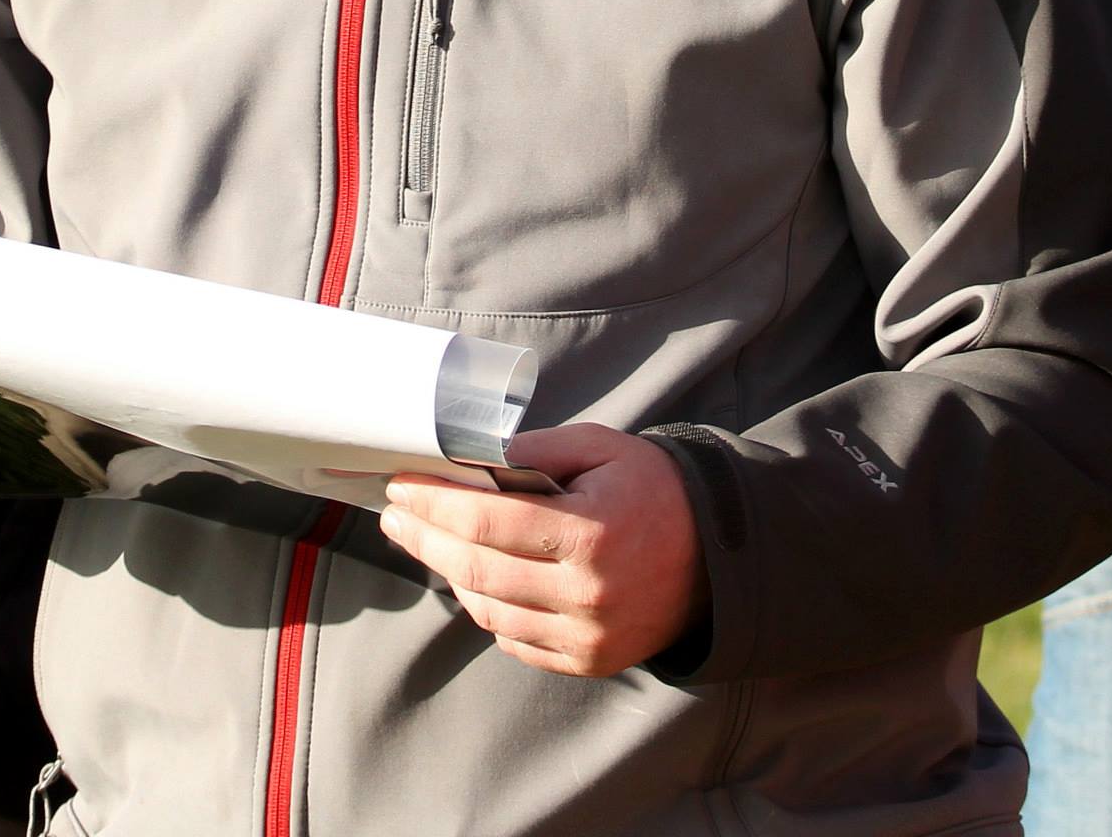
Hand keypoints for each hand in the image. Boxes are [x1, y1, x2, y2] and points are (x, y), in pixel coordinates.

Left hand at [380, 422, 708, 677]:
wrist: (717, 556)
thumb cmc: (653, 489)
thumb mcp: (600, 448)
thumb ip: (535, 451)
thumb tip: (469, 457)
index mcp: (589, 534)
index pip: (488, 522)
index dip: (434, 504)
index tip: (400, 484)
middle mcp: (585, 594)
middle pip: (476, 570)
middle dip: (425, 538)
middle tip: (394, 514)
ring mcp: (586, 638)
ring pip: (488, 610)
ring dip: (448, 573)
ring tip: (427, 539)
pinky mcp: (588, 662)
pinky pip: (514, 639)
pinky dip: (486, 607)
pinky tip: (472, 576)